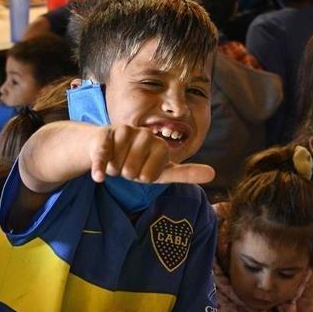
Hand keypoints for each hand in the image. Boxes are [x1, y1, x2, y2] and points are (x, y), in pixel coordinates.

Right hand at [89, 124, 214, 184]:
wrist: (106, 147)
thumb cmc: (137, 161)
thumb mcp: (161, 170)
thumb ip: (186, 173)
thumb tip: (213, 174)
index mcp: (160, 145)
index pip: (149, 176)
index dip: (143, 178)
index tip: (143, 170)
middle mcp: (144, 135)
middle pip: (132, 172)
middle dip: (126, 174)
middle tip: (127, 165)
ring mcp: (124, 133)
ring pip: (118, 166)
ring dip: (113, 169)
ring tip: (115, 160)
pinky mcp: (105, 135)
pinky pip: (103, 155)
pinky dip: (100, 167)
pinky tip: (99, 178)